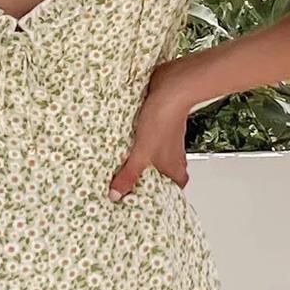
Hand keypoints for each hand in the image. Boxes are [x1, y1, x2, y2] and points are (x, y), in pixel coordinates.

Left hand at [108, 60, 191, 198]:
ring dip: (139, 160)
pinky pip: (148, 139)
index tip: (144, 202)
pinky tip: (123, 142)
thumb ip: (128, 175)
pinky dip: (138, 143)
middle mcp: (173, 156)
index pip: (172, 189)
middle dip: (145, 179)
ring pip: (153, 156)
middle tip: (126, 185)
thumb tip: (116, 195)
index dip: (160, 196)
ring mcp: (166, 140)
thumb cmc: (162, 121)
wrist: (171, 87)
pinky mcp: (159, 125)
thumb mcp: (141, 154)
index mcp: (174, 168)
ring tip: (120, 165)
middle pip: (160, 173)